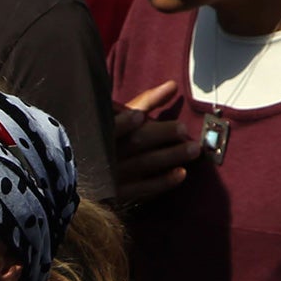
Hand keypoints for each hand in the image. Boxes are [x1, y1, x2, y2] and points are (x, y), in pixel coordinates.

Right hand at [113, 81, 200, 204]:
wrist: (87, 175)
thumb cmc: (109, 138)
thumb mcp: (121, 116)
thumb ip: (146, 101)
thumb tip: (172, 86)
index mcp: (103, 131)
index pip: (113, 125)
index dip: (123, 122)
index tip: (140, 116)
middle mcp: (108, 153)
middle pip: (135, 142)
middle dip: (160, 135)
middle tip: (182, 129)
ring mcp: (115, 175)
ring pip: (144, 163)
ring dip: (170, 156)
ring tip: (193, 150)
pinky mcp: (120, 194)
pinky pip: (143, 189)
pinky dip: (163, 182)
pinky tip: (181, 174)